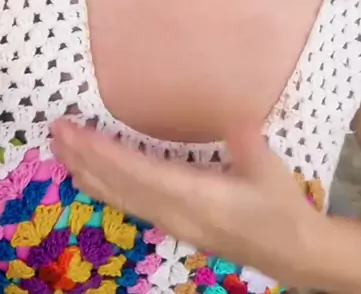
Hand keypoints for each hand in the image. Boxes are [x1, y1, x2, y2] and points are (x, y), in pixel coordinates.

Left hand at [50, 120, 322, 286]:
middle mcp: (175, 213)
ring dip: (89, 172)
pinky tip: (93, 176)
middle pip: (120, 186)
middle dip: (85, 158)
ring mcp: (172, 222)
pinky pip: (129, 203)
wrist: (291, 251)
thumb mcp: (271, 172)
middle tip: (56, 131)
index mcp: (196, 198)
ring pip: (120, 197)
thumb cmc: (280, 207)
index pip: (140, 173)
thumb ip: (249, 146)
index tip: (78, 133)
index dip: (106, 153)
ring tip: (63, 150)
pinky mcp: (175, 223)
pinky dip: (105, 186)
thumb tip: (237, 122)